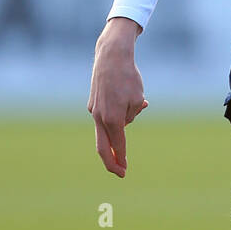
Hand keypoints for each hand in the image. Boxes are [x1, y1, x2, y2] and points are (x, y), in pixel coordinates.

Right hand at [88, 17, 146, 175]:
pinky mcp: (92, 103)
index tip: (124, 171)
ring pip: (106, 128)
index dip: (121, 159)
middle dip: (111, 161)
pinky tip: (128, 98)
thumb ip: (132, 115)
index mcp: (113, 118)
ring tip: (136, 102)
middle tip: (120, 172)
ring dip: (119, 128)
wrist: (111, 57)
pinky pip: (105, 115)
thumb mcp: (138, 98)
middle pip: (102, 147)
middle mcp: (100, 117)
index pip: (118, 145)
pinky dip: (115, 115)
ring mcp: (94, 110)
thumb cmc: (128, 77)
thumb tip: (126, 122)